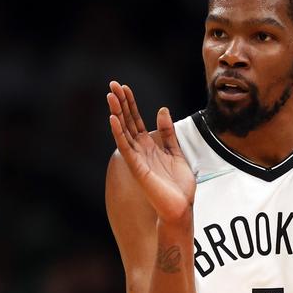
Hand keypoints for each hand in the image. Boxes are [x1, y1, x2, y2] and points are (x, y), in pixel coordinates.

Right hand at [107, 81, 194, 223]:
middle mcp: (140, 151)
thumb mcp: (176, 152)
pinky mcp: (137, 168)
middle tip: (112, 85)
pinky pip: (126, 148)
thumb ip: (168, 133)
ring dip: (117, 113)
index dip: (131, 104)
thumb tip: (162, 110)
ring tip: (110, 96)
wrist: (181, 207)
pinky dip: (119, 133)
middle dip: (121, 103)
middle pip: (127, 122)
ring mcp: (136, 159)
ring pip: (123, 132)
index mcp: (149, 146)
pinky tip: (113, 119)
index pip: (136, 121)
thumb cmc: (179, 186)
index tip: (124, 87)